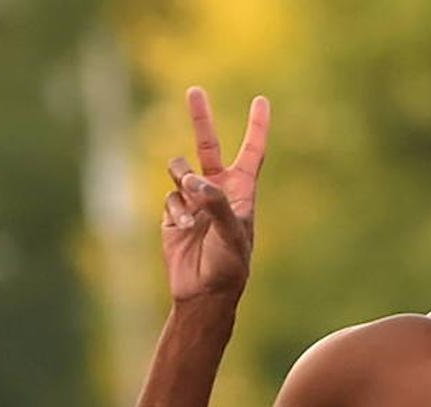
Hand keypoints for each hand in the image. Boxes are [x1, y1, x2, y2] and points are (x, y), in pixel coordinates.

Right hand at [161, 87, 269, 302]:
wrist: (204, 292)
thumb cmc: (229, 266)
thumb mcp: (232, 234)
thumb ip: (216, 204)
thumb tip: (193, 181)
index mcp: (242, 191)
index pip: (252, 151)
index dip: (257, 126)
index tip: (261, 100)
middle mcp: (218, 191)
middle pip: (208, 146)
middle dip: (201, 119)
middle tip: (195, 90)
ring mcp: (194, 201)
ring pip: (179, 170)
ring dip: (181, 182)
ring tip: (193, 211)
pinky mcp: (173, 213)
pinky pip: (168, 198)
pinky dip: (174, 211)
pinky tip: (184, 230)